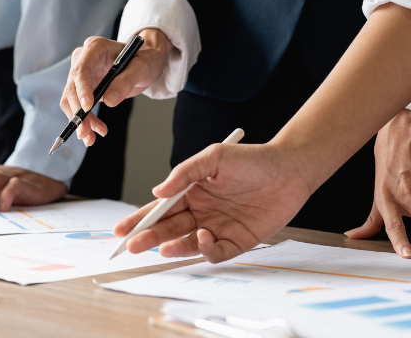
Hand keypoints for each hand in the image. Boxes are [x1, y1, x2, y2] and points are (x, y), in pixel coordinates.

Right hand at [61, 28, 170, 146]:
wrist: (145, 62)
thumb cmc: (145, 58)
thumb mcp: (142, 67)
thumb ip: (126, 81)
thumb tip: (110, 100)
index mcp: (95, 47)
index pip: (81, 69)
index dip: (81, 89)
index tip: (87, 108)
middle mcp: (83, 59)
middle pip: (72, 88)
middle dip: (78, 112)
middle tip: (85, 132)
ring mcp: (82, 75)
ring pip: (71, 100)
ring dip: (79, 121)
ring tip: (91, 137)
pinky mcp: (84, 88)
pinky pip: (78, 107)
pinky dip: (84, 121)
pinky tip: (93, 132)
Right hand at [111, 142, 312, 262]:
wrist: (290, 169)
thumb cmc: (252, 159)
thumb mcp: (213, 157)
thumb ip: (183, 173)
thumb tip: (157, 192)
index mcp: (191, 193)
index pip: (159, 210)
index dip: (139, 220)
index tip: (121, 230)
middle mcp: (201, 212)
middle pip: (168, 229)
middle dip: (148, 237)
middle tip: (133, 245)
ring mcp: (218, 228)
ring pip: (187, 244)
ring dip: (173, 247)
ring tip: (162, 247)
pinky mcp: (238, 241)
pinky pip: (216, 252)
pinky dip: (204, 249)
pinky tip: (201, 237)